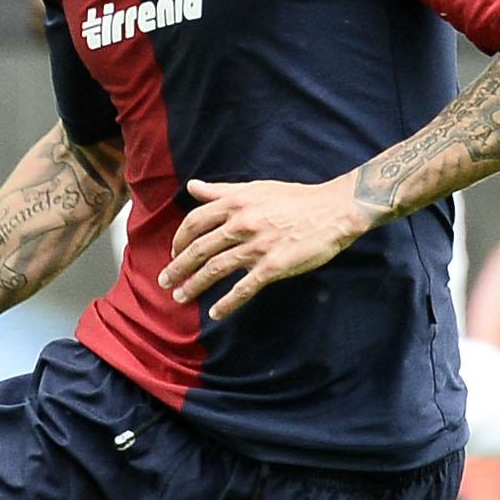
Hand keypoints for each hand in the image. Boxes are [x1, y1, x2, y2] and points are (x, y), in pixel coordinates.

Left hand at [159, 175, 368, 320]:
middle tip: (165, 281)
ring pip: (215, 269)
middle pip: (198, 249)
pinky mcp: (273, 266)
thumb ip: (221, 191)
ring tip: (180, 298)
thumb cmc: (295, 199)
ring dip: (194, 286)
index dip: (179, 240)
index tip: (174, 253)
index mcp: (235, 203)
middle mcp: (242, 223)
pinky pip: (243, 289)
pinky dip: (226, 303)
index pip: (194, 223)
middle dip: (178, 267)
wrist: (335, 210)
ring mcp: (257, 246)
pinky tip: (215, 313)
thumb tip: (193, 186)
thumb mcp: (256, 188)